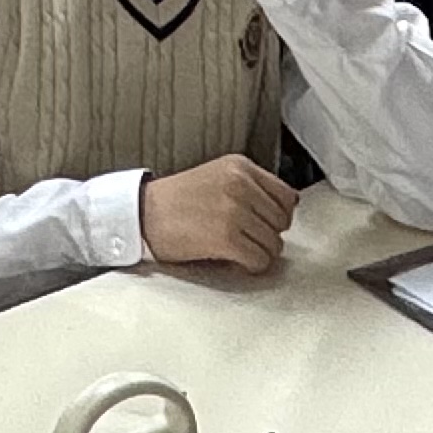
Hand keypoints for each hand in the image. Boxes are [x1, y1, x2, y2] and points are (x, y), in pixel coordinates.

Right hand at [138, 154, 295, 275]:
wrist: (142, 213)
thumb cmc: (176, 200)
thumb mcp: (217, 176)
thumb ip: (251, 186)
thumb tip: (290, 207)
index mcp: (239, 166)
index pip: (287, 196)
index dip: (278, 215)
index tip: (263, 223)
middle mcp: (240, 184)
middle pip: (282, 222)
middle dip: (267, 234)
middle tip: (245, 238)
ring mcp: (234, 210)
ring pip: (274, 244)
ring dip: (258, 252)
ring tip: (236, 249)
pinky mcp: (226, 237)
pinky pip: (259, 260)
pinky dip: (249, 266)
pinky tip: (232, 260)